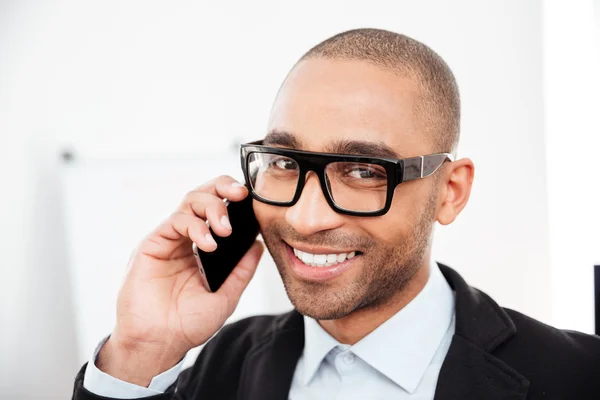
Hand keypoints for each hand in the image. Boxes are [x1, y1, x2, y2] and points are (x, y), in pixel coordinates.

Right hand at [96, 176, 263, 385]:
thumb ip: (242, 270)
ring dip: (212, 207)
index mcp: (203, 247)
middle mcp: (186, 238)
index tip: (251, 198)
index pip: (218, 209)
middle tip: (241, 195)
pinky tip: (208, 245)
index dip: (233, 198)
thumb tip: (259, 245)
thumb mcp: (226, 296)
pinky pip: (175, 221)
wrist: (159, 344)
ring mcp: (169, 239)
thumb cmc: (187, 324)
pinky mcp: (152, 244)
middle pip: (203, 195)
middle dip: (223, 188)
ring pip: (190, 201)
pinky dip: (195, 227)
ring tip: (225, 230)